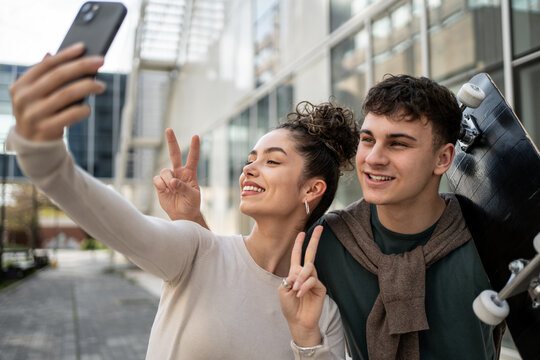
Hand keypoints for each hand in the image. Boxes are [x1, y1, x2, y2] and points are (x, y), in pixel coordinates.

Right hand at [10, 42, 105, 140]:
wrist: (33, 144)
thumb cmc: (41, 112)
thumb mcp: (37, 94)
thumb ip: (44, 76)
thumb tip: (53, 52)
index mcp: (21, 85)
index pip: (46, 64)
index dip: (66, 54)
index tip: (84, 48)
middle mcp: (24, 98)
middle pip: (58, 76)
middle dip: (82, 66)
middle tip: (101, 62)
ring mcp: (34, 114)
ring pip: (67, 94)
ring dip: (88, 87)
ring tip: (101, 85)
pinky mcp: (46, 129)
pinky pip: (70, 115)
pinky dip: (82, 110)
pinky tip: (89, 108)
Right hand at [153, 128, 206, 227]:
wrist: (181, 215)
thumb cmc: (191, 204)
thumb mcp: (192, 196)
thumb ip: (183, 187)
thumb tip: (173, 181)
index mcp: (190, 174)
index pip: (193, 158)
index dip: (194, 147)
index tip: (196, 136)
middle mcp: (179, 172)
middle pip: (174, 154)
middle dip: (171, 142)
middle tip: (169, 129)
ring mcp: (169, 177)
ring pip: (165, 171)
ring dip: (167, 181)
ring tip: (172, 190)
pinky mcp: (160, 184)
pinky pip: (157, 179)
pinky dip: (161, 185)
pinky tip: (165, 191)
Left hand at [279, 225, 325, 346]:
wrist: (298, 321)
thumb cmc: (289, 306)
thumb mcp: (283, 290)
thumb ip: (289, 278)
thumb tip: (298, 273)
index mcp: (295, 273)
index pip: (297, 255)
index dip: (299, 244)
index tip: (302, 232)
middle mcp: (306, 274)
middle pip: (311, 253)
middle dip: (314, 240)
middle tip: (320, 228)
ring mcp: (314, 280)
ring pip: (309, 269)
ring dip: (300, 278)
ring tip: (296, 289)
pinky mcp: (320, 287)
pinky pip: (313, 280)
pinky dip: (305, 286)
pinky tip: (300, 294)